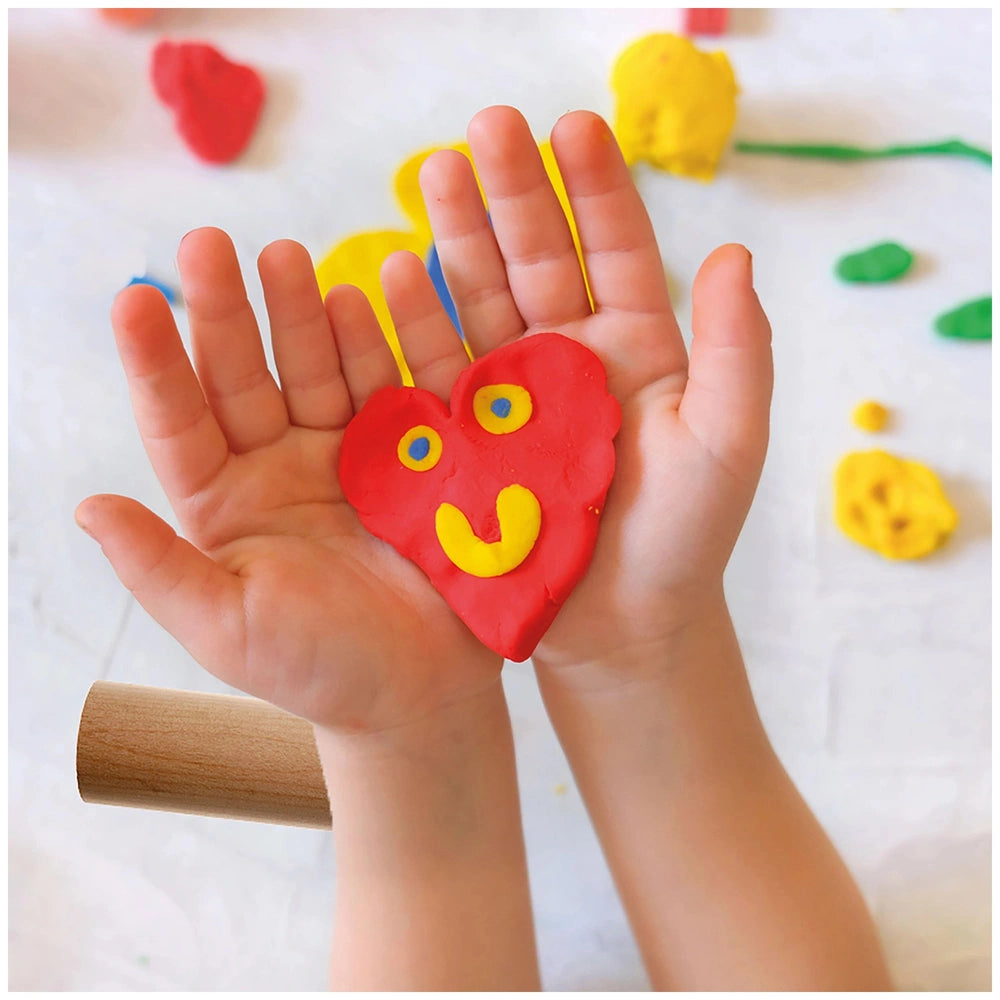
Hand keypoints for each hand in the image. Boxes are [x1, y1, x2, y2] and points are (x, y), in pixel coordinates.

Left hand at [76, 228, 500, 730]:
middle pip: (248, 377)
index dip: (157, 364)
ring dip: (305, 315)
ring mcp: (351, 454)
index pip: (180, 421)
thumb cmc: (319, 670)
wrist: (422, 694)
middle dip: (230, 314)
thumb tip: (90, 508)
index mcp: (226, 501)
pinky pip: (396, 387)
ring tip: (290, 258)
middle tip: (211, 245)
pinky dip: (388, 341)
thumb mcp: (226, 626)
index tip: (133, 300)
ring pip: (319, 370)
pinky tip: (375, 293)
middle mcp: (281, 465)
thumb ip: (160, 568)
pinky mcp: (414, 456)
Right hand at [416, 106, 773, 677]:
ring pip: (482, 300)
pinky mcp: (467, 437)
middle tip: (484, 128)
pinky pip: (438, 368)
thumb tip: (734, 253)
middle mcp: (570, 360)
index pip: (616, 249)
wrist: (622, 630)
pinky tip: (392, 272)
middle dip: (514, 193)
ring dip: (457, 239)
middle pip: (539, 258)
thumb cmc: (684, 541)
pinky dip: (414, 322)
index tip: (571, 124)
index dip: (595, 188)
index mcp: (636, 349)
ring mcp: (512, 396)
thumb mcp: (727, 442)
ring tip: (433, 175)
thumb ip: (737, 351)